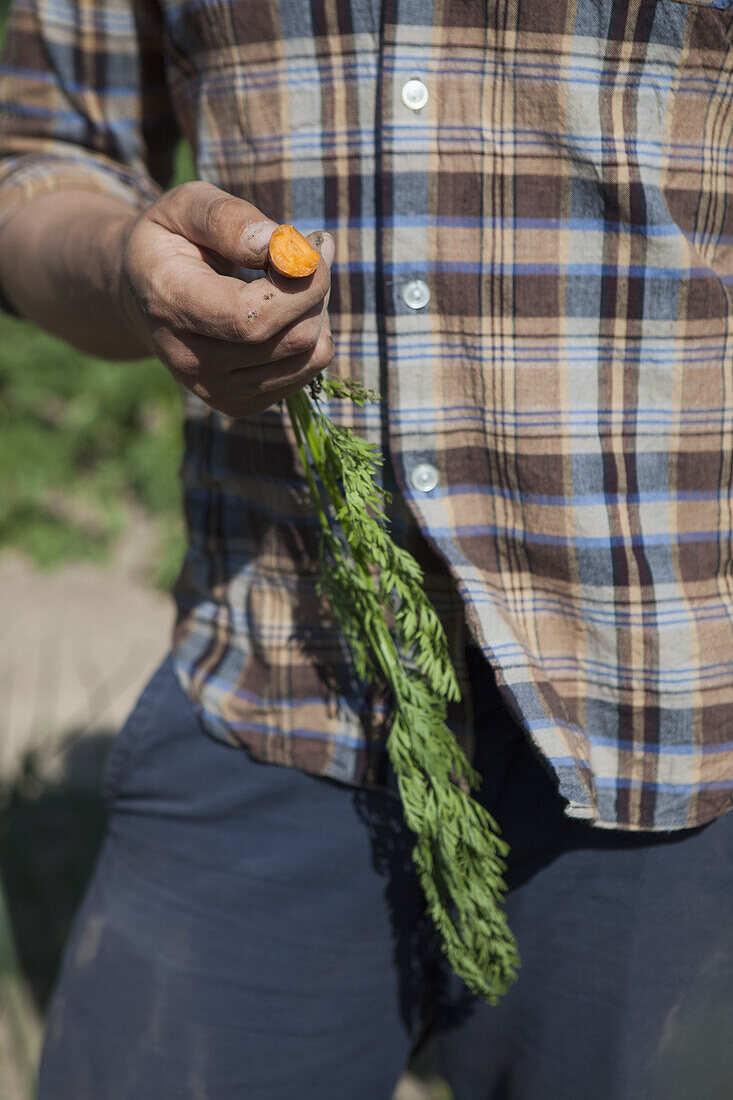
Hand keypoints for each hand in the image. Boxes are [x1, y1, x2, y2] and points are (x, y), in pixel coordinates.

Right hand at [117, 181, 334, 416]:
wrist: (141, 297)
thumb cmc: (172, 242)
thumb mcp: (185, 206)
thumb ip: (227, 219)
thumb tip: (278, 246)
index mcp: (170, 303)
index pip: (252, 317)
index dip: (300, 285)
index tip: (315, 244)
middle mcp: (188, 360)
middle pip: (291, 338)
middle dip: (317, 289)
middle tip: (312, 252)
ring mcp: (213, 390)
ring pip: (306, 358)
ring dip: (318, 312)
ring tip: (299, 279)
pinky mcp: (236, 405)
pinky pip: (306, 374)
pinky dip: (312, 337)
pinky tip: (290, 310)